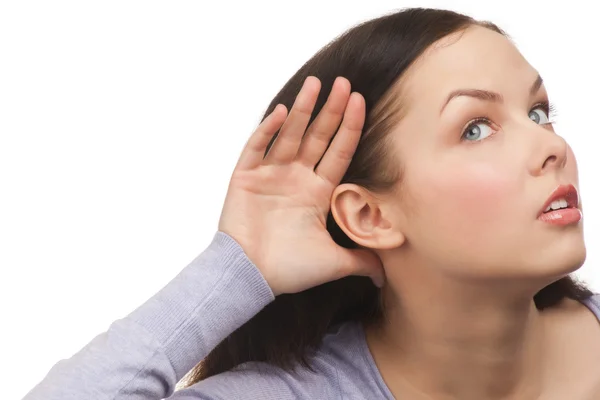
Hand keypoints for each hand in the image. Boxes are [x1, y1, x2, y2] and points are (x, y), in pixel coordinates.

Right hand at [218, 76, 383, 295]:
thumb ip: (361, 259)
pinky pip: (257, 147)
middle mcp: (295, 178)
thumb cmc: (290, 269)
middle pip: (317, 136)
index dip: (349, 127)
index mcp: (317, 192)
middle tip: (343, 83)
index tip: (361, 101)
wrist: (251, 278)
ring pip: (289, 134)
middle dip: (330, 110)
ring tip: (315, 84)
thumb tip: (386, 273)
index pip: (338, 152)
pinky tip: (281, 112)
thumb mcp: (334, 262)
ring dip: (302, 110)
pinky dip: (267, 130)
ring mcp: (270, 175)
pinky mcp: (246, 177)